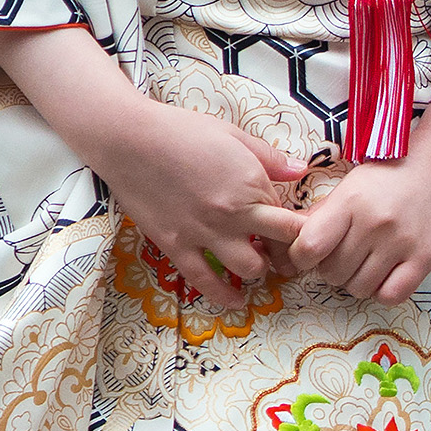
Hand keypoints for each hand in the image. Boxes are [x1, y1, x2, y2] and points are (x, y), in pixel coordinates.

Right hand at [0, 25, 303, 313]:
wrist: (129, 140)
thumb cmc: (182, 129)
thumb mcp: (234, 135)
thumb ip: (270, 158)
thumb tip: (300, 170)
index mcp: (251, 185)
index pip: (292, 221)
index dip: (301, 230)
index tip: (300, 231)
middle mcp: (234, 215)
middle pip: (277, 250)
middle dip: (285, 254)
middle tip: (283, 254)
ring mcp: (205, 234)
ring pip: (249, 270)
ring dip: (258, 271)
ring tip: (256, 265)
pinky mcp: (177, 246)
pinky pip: (205, 281)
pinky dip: (224, 295)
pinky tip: (236, 300)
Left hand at [285, 99, 430, 304]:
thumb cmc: (393, 173)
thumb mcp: (352, 185)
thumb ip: (322, 213)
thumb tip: (289, 239)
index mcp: (350, 201)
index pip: (309, 248)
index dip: (302, 258)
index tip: (311, 255)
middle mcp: (373, 224)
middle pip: (332, 273)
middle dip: (331, 269)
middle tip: (345, 254)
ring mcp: (400, 243)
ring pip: (358, 288)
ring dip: (357, 281)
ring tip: (367, 262)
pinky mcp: (424, 259)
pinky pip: (390, 296)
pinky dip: (382, 291)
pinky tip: (386, 274)